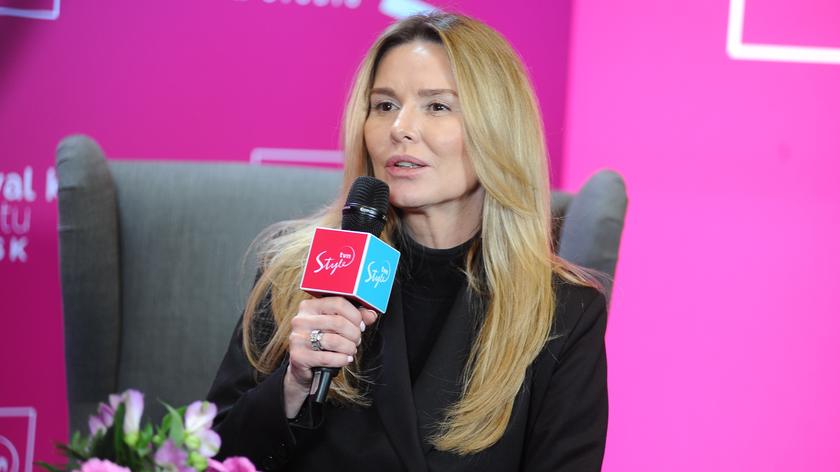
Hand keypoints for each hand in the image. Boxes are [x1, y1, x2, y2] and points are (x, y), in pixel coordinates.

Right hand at [283, 297, 377, 417]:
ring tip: (350, 350)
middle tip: (356, 340)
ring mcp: (298, 338)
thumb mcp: (337, 327)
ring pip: (334, 340)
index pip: (338, 303)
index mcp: (310, 306)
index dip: (355, 315)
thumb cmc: (322, 342)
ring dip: (349, 348)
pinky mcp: (298, 356)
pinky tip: (344, 359)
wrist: (303, 366)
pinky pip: (327, 358)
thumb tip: (371, 315)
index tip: (361, 325)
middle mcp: (301, 320)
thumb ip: (354, 317)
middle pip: (338, 322)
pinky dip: (341, 360)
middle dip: (354, 334)